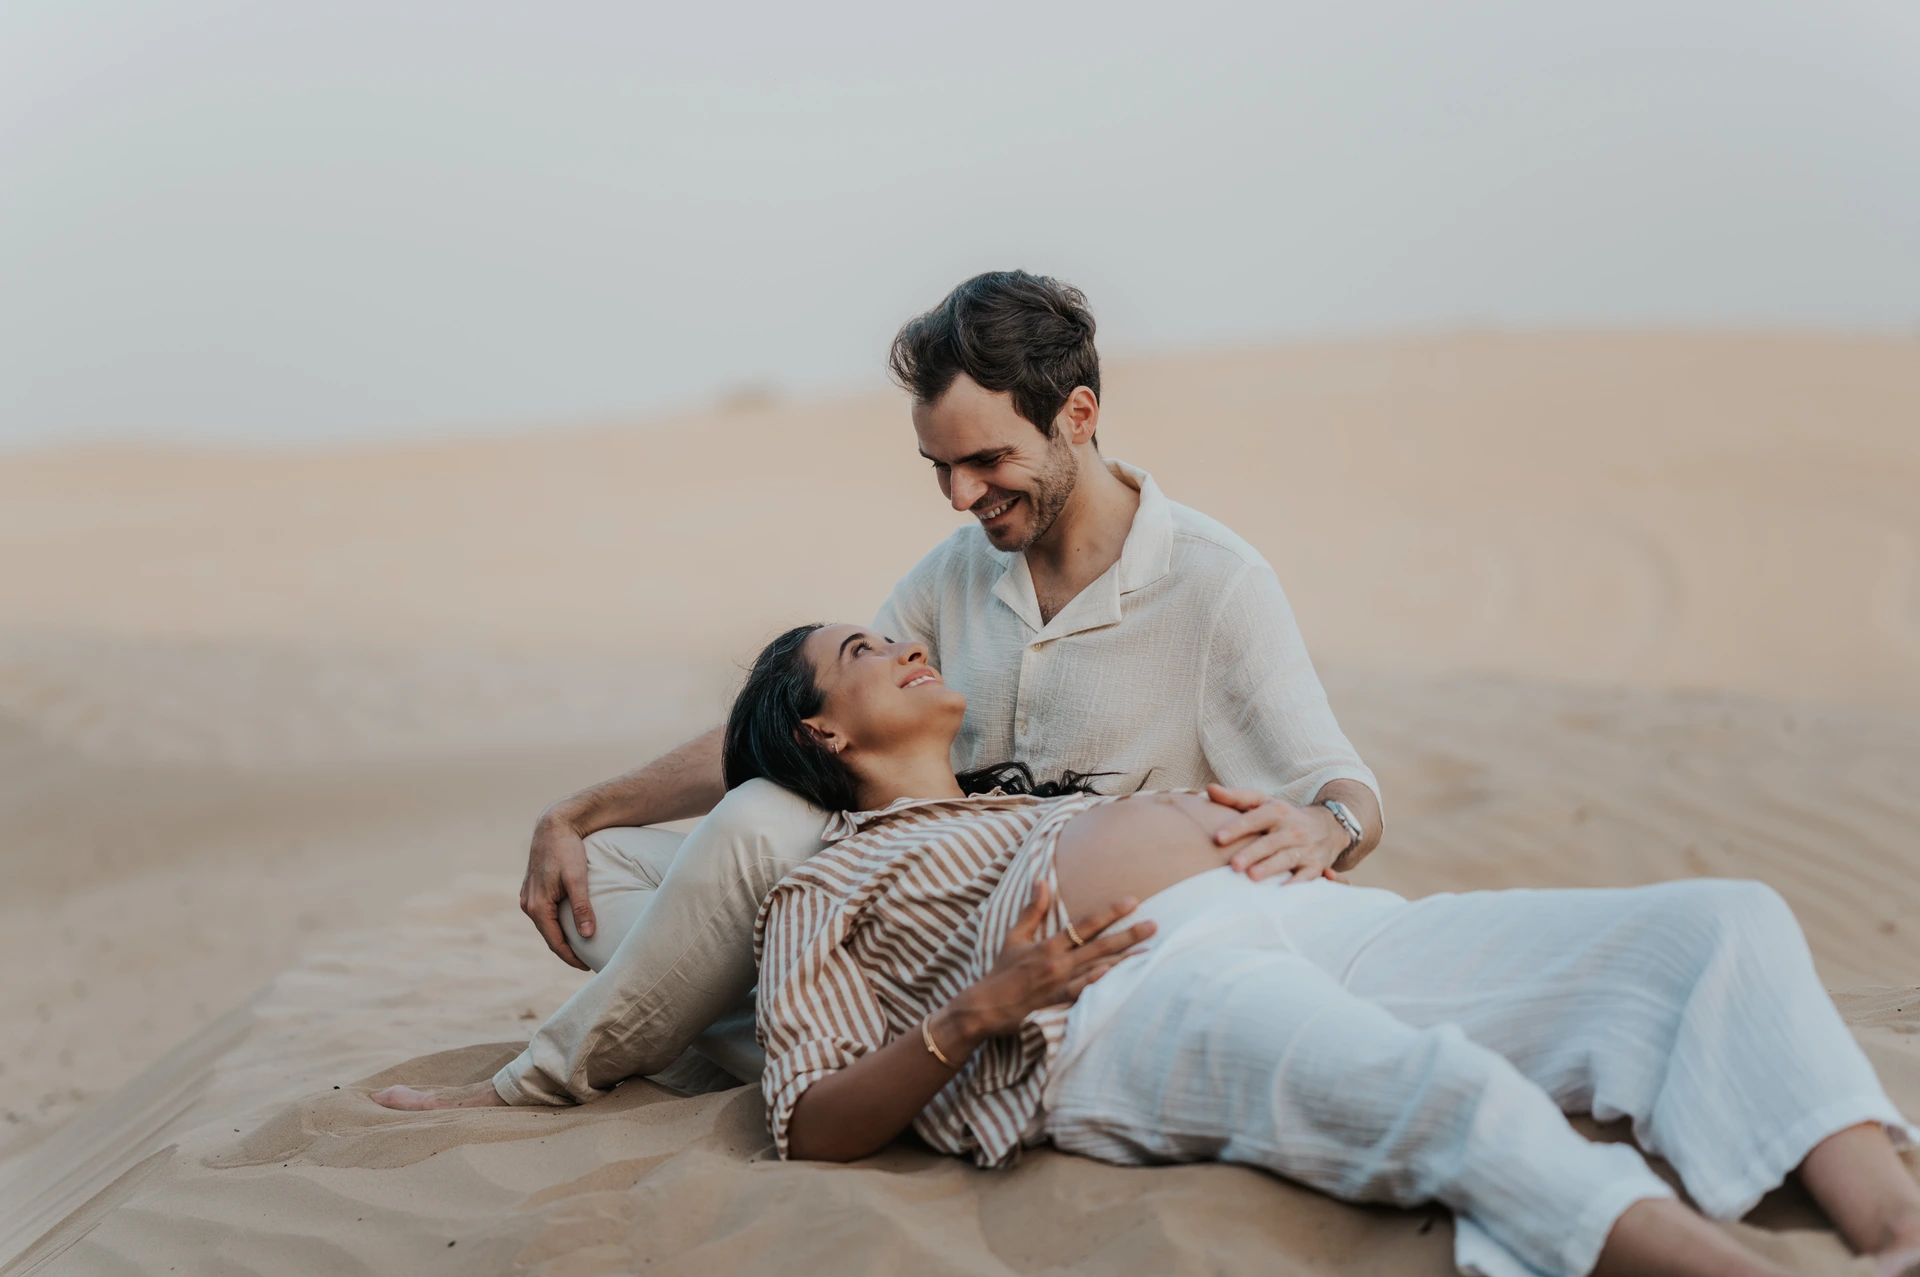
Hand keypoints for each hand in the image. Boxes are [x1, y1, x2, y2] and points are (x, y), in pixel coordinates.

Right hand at [520, 809, 595, 969]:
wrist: (554, 825)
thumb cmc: (567, 850)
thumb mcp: (578, 879)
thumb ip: (582, 907)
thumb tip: (587, 936)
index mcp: (537, 906)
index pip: (555, 943)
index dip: (571, 958)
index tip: (588, 966)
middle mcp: (528, 904)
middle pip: (550, 937)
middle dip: (568, 951)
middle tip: (588, 961)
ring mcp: (529, 897)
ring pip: (547, 925)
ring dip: (562, 937)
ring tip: (581, 947)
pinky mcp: (533, 889)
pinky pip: (545, 914)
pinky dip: (557, 924)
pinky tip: (571, 926)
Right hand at [943, 882, 1154, 1042]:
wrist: (984, 1007)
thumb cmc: (1001, 972)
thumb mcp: (1014, 937)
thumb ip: (1032, 910)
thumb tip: (1041, 880)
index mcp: (1048, 945)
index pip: (1084, 924)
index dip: (1109, 912)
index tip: (1132, 901)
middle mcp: (1056, 962)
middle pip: (1098, 945)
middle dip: (1128, 933)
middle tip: (1154, 924)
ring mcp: (1058, 984)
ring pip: (1097, 968)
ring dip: (1124, 959)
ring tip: (1149, 951)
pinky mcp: (1057, 1004)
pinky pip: (1081, 993)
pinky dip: (1097, 984)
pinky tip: (1115, 977)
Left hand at [1205, 784, 1348, 884]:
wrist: (1328, 826)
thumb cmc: (1284, 816)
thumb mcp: (1263, 802)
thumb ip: (1236, 797)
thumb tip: (1210, 789)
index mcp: (1277, 811)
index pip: (1255, 818)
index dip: (1237, 827)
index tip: (1218, 838)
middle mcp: (1292, 829)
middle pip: (1270, 842)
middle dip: (1252, 853)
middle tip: (1234, 865)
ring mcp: (1305, 848)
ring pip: (1286, 858)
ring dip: (1270, 868)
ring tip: (1252, 877)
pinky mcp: (1315, 865)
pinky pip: (1307, 876)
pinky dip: (1297, 884)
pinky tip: (1282, 891)